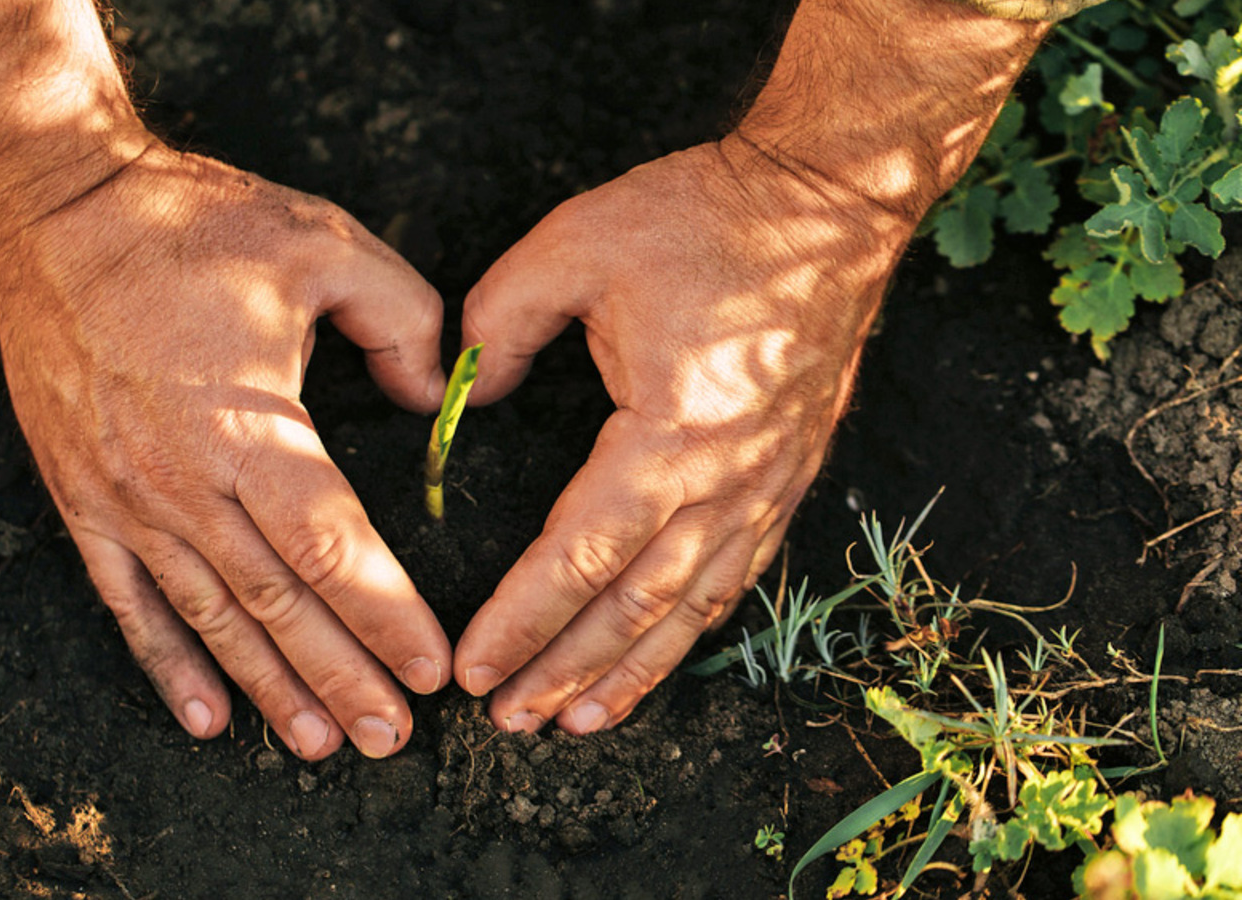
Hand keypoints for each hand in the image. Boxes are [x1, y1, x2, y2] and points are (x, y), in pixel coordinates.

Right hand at [0, 144, 450, 758]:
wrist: (53, 212)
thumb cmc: (188, 225)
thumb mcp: (323, 244)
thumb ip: (402, 320)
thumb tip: (430, 398)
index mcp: (246, 425)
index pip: (332, 550)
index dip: (386, 616)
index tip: (433, 669)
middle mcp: (183, 482)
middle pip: (278, 605)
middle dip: (343, 678)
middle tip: (393, 739)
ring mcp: (126, 500)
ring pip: (210, 618)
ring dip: (268, 688)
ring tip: (319, 745)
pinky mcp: (84, 500)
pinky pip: (128, 603)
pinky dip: (168, 665)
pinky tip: (205, 717)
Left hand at [453, 135, 920, 732]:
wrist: (830, 204)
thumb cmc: (706, 219)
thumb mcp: (576, 246)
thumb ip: (498, 323)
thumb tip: (463, 395)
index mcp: (670, 435)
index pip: (578, 558)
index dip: (520, 621)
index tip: (472, 669)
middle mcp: (727, 481)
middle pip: (634, 607)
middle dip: (565, 670)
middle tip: (508, 721)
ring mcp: (767, 486)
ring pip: (691, 608)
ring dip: (630, 671)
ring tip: (576, 720)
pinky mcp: (787, 477)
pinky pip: (736, 576)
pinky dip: (691, 629)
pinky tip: (659, 654)